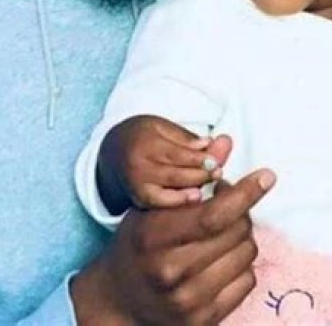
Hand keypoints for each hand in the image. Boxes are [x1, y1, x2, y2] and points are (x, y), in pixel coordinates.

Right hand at [70, 168, 276, 325]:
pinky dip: (242, 265)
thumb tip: (225, 142)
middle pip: (236, 232)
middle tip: (227, 203)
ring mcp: (188, 301)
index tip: (266, 176)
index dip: (244, 194)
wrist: (118, 301)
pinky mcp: (204, 321)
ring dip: (243, 237)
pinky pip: (247, 282)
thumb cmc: (138, 244)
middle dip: (241, 211)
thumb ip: (192, 175)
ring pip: (246, 256)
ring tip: (222, 232)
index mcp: (155, 236)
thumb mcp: (154, 206)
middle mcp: (171, 271)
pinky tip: (222, 258)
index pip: (213, 215)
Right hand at [98, 115, 230, 212]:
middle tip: (218, 173)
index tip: (217, 161)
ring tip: (211, 183)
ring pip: (170, 191)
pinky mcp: (137, 199)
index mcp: (146, 142)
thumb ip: (186, 137)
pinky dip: (178, 202)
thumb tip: (210, 144)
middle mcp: (138, 165)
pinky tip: (194, 197)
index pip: (179, 154)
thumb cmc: (143, 135)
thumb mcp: (162, 127)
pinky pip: (160, 204)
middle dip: (201, 174)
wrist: (113, 150)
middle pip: (176, 174)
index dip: (201, 159)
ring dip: (194, 188)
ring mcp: (136, 185)